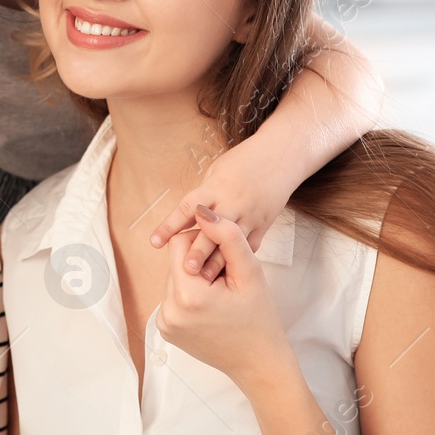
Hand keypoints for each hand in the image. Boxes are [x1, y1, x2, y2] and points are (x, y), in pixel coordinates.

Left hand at [149, 139, 287, 281]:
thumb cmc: (242, 162)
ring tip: (207, 278)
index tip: (155, 241)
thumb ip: (201, 197)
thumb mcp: (215, 172)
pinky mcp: (264, 224)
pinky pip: (250, 245)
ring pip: (233, 242)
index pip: (189, 208)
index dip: (170, 225)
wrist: (279, 156)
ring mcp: (250, 215)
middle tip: (187, 269)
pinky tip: (228, 272)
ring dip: (219, 261)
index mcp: (215, 187)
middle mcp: (232, 202)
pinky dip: (239, 258)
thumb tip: (185, 219)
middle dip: (199, 250)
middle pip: (212, 230)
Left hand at [156, 206, 291, 390]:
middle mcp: (167, 311)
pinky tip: (212, 309)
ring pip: (174, 279)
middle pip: (175, 262)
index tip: (225, 261)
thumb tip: (201, 211)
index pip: (179, 243)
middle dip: (199, 264)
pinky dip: (190, 296)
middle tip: (226, 282)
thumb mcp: (250, 273)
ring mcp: (164, 323)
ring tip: (221, 296)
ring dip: (195, 280)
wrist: (259, 363)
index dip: (203, 244)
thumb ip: (227, 237)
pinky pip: (172, 298)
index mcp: (186, 295)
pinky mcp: (165, 330)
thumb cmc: (259, 319)